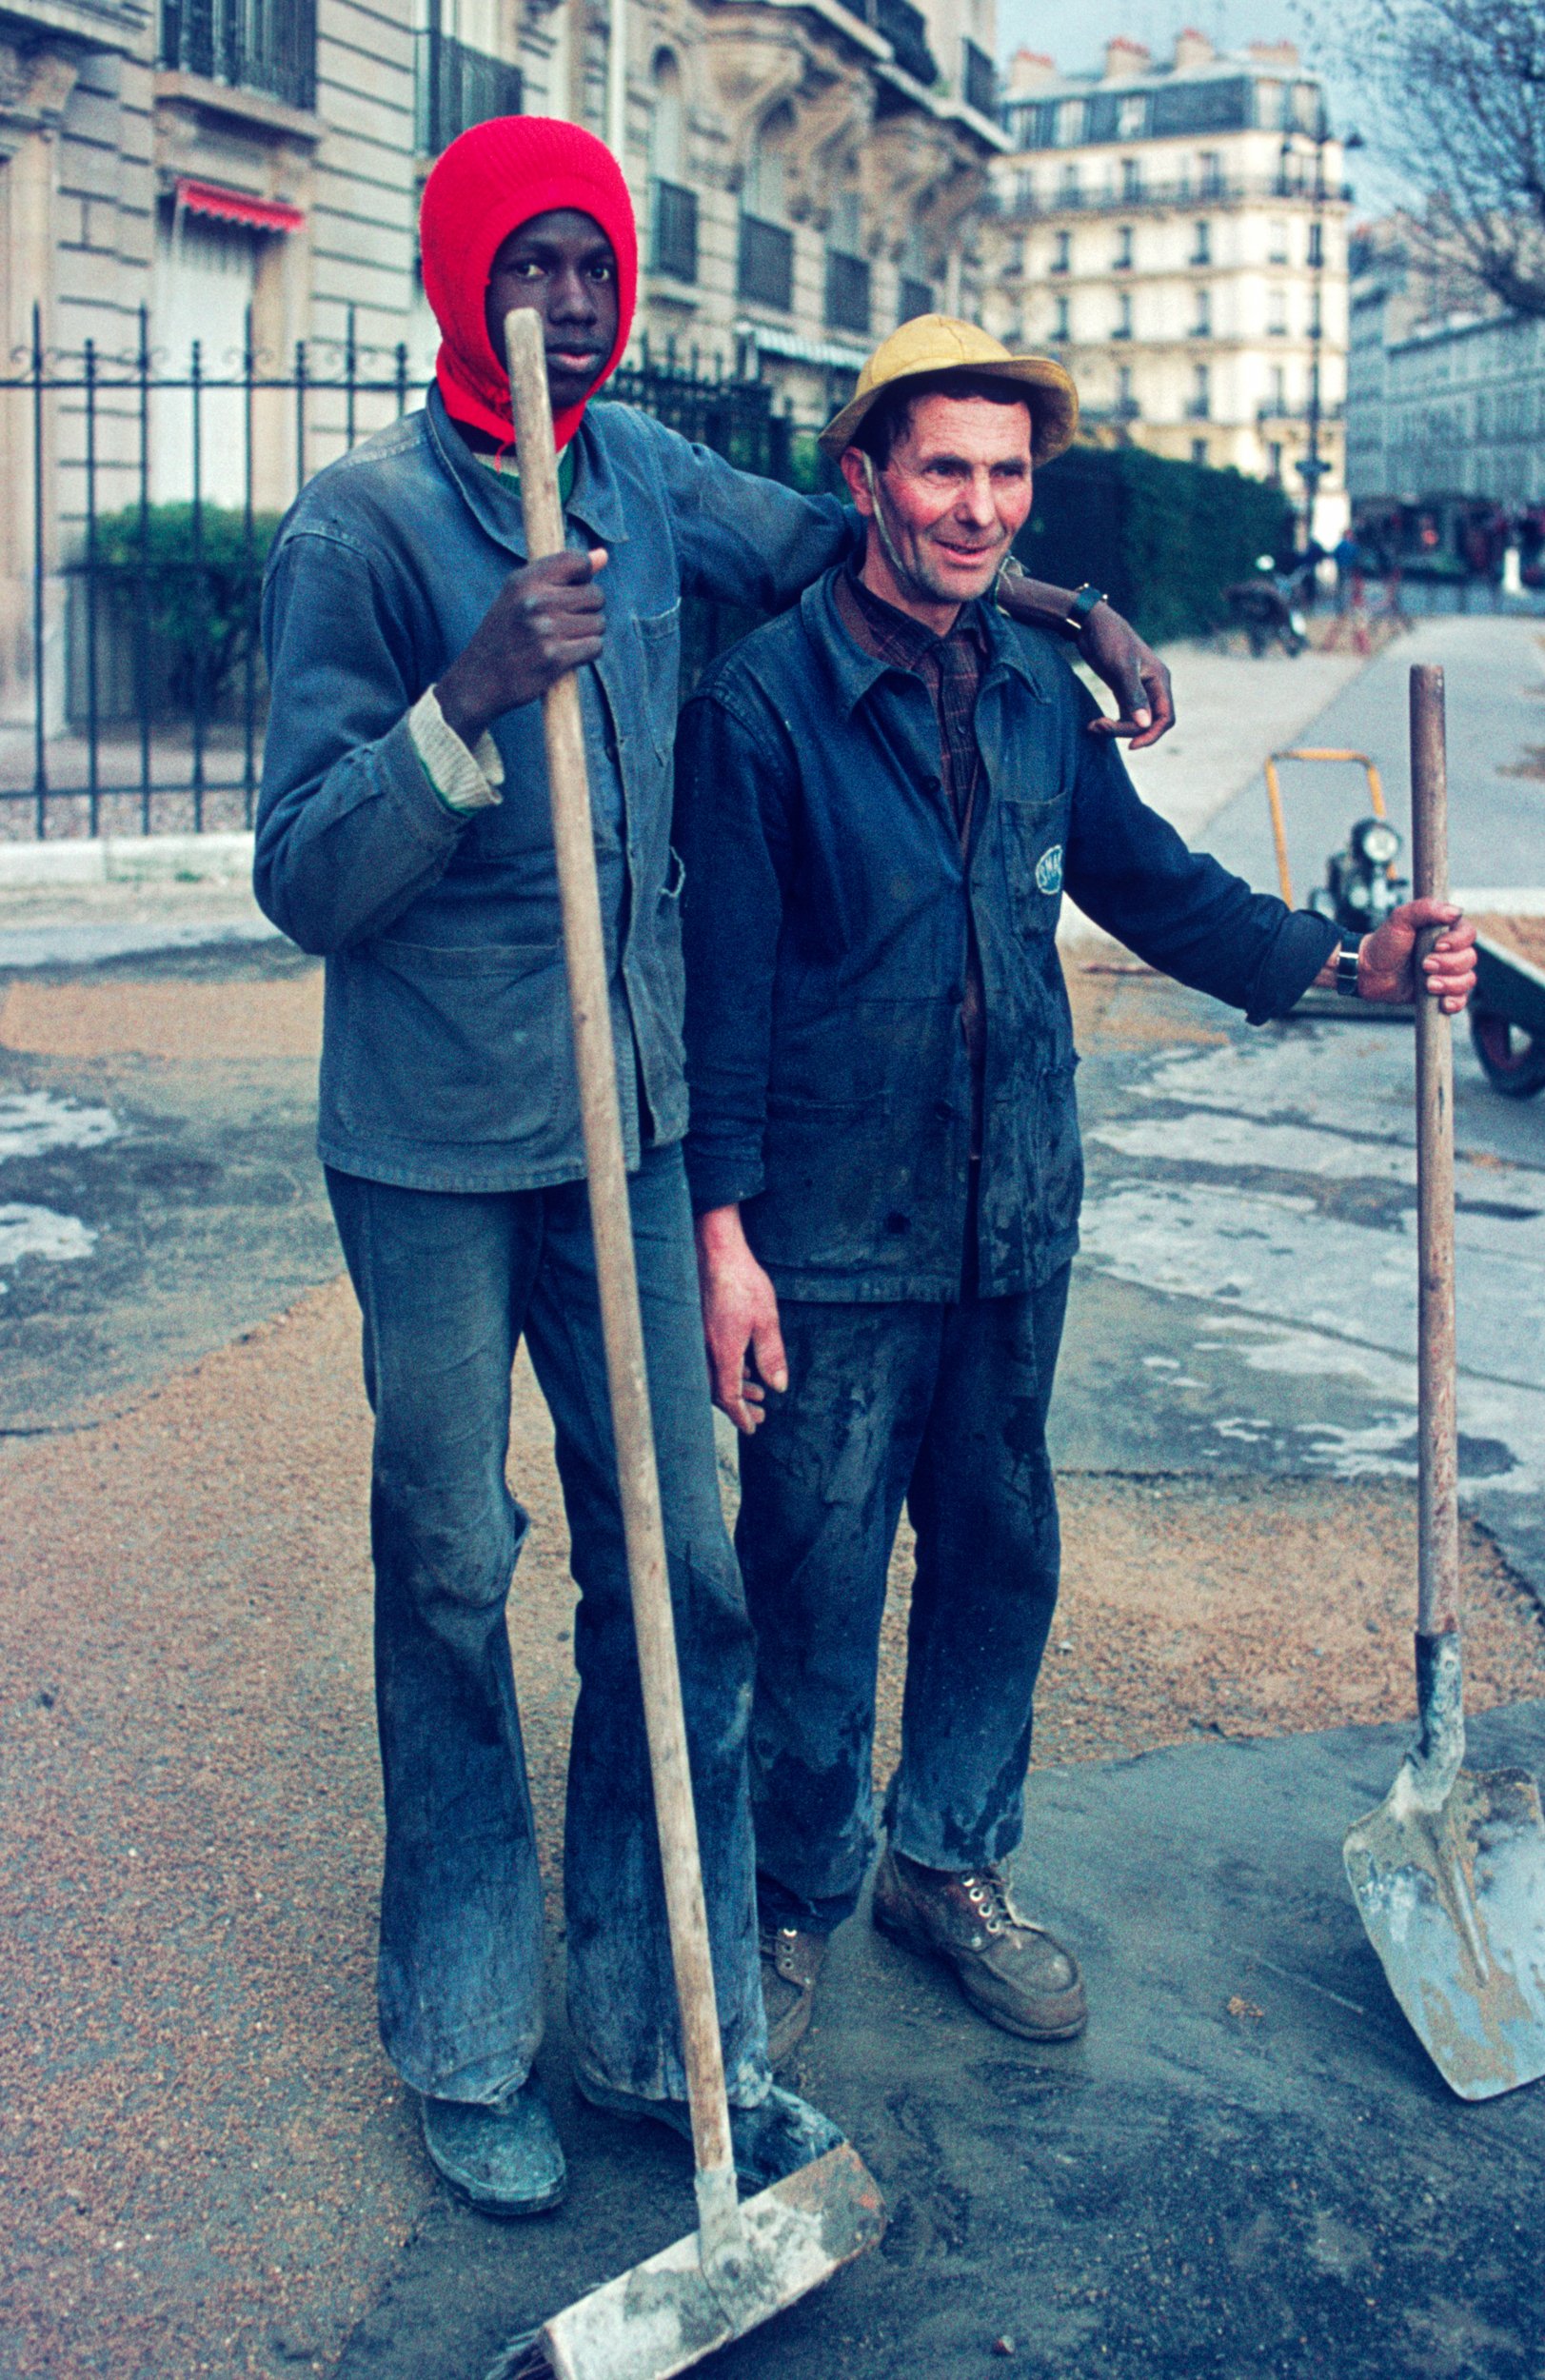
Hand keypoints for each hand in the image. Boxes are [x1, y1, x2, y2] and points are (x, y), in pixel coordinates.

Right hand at [435, 548, 606, 745]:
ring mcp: (545, 630)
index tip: (572, 590)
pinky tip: (567, 656)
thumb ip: (559, 572)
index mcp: (524, 581)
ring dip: (588, 634)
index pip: (577, 561)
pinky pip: (595, 647)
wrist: (478, 680)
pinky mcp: (555, 658)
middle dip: (588, 610)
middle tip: (566, 623)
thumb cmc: (505, 634)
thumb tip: (602, 555)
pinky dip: (587, 653)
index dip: (584, 576)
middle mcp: (534, 601)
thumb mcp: (520, 594)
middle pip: (595, 595)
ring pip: (598, 623)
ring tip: (564, 640)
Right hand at [694, 1205, 786, 1433]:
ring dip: (735, 1387)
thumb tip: (778, 1387)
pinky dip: (726, 1370)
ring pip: (712, 1375)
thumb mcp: (766, 1320)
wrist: (714, 1251)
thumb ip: (772, 1356)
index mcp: (723, 1352)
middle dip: (740, 1406)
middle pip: (717, 1391)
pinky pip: (708, 1360)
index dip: (740, 1416)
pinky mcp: (697, 1326)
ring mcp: (698, 1338)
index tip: (752, 1428)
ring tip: (757, 1392)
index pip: (728, 1396)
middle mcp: (705, 1349)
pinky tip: (743, 1364)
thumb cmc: (741, 1282)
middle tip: (761, 1415)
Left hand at [1077, 604, 1174, 749]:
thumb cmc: (1109, 639)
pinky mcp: (1124, 691)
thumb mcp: (1121, 667)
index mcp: (1160, 680)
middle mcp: (1153, 687)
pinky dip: (1111, 724)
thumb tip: (1144, 723)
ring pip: (1135, 723)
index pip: (1166, 718)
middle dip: (1127, 731)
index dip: (1152, 735)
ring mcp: (1139, 690)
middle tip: (1100, 727)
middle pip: (1149, 723)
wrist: (1090, 624)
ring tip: (1093, 726)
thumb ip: (1133, 695)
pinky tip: (1093, 725)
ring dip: (1116, 729)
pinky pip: (1124, 716)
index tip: (1131, 745)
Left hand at [1356, 901, 1477, 1012]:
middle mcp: (1451, 951)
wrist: (1370, 972)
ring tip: (1428, 984)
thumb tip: (1454, 911)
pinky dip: (1455, 1002)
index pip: (1468, 934)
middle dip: (1447, 964)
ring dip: (1450, 984)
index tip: (1437, 946)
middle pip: (1469, 959)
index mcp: (1445, 931)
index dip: (1457, 942)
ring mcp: (1448, 972)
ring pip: (1467, 980)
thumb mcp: (1400, 919)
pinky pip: (1461, 999)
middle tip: (1424, 965)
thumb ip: (1425, 909)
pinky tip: (1442, 1002)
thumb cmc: (1385, 943)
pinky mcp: (1442, 991)